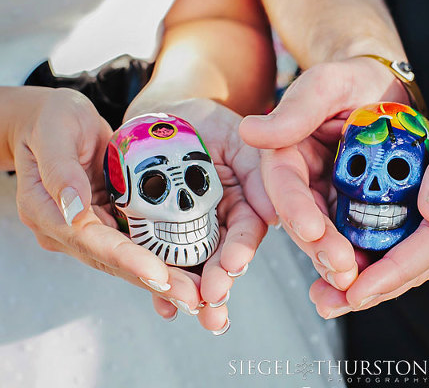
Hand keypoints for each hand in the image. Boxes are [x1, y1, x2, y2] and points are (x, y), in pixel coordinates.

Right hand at [12, 88, 201, 308]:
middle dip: (155, 280)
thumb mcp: (55, 130)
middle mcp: (66, 229)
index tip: (158, 274)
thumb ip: (61, 169)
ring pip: (128, 261)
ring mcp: (87, 231)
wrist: (48, 124)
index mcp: (46, 211)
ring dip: (163, 279)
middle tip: (193, 299)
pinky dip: (162, 260)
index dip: (126, 259)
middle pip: (114, 261)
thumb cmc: (51, 120)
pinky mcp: (107, 224)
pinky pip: (137, 246)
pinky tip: (191, 274)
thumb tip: (74, 208)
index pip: (90, 241)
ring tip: (198, 296)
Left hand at [127, 98, 274, 331]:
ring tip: (190, 311)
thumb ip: (258, 173)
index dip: (240, 250)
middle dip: (216, 285)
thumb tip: (277, 216)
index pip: (245, 233)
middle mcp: (217, 226)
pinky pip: (153, 259)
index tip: (233, 265)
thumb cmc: (209, 125)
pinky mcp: (151, 233)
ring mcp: (183, 232)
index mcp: (243, 207)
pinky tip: (160, 304)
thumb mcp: (242, 142)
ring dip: (189, 294)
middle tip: (213, 305)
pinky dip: (155, 282)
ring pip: (188, 267)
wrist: (163, 117)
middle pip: (218, 261)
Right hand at [239, 57, 408, 295]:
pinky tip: (375, 275)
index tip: (312, 228)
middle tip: (343, 269)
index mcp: (287, 152)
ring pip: (327, 236)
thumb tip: (250, 131)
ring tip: (357, 282)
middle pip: (304, 220)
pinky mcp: (353, 209)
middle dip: (319, 247)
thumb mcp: (328, 84)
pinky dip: (364, 258)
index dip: (294, 208)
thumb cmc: (354, 80)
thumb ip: (297, 110)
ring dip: (338, 262)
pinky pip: (356, 236)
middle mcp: (303, 181)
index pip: (284, 183)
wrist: (389, 91)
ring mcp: (328, 198)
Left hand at [309, 54, 428, 315]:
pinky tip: (357, 260)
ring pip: (416, 256)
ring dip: (376, 277)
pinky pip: (414, 238)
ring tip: (333, 294)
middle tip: (329, 303)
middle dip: (376, 286)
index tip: (357, 291)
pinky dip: (384, 253)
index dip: (394, 271)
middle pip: (422, 262)